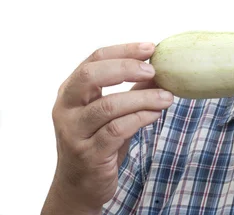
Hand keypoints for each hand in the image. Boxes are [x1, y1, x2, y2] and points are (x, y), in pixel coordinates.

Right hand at [42, 43, 173, 214]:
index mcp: (71, 92)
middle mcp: (66, 109)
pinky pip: (117, 130)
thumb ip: (131, 90)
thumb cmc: (98, 142)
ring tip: (166, 97)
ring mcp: (74, 133)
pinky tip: (155, 114)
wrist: (80, 186)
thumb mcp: (112, 112)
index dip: (123, 50)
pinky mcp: (89, 154)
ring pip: (108, 106)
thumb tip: (160, 68)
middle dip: (126, 68)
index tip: (151, 48)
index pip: (94, 60)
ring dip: (143, 98)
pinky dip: (140, 118)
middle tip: (154, 70)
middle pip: (91, 76)